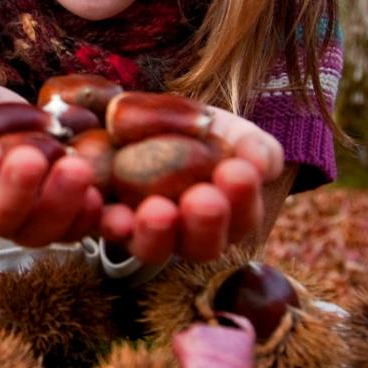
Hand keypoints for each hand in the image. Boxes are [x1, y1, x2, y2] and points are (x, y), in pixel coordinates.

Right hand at [0, 78, 103, 247]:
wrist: (16, 128)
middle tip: (32, 159)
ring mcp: (23, 224)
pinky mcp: (61, 224)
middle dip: (15, 191)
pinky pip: (76, 231)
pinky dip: (93, 221)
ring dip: (59, 204)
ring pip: (37, 230)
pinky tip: (105, 202)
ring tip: (77, 168)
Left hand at [99, 106, 283, 264]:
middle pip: (202, 246)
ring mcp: (144, 234)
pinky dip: (107, 221)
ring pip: (152, 250)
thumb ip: (253, 146)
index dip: (243, 199)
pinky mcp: (106, 222)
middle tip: (204, 199)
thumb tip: (261, 163)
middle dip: (206, 224)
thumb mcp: (229, 130)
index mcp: (227, 215)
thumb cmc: (196, 131)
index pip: (241, 218)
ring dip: (157, 233)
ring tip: (159, 210)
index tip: (238, 170)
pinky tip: (112, 210)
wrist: (138, 117)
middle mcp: (187, 235)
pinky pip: (105, 229)